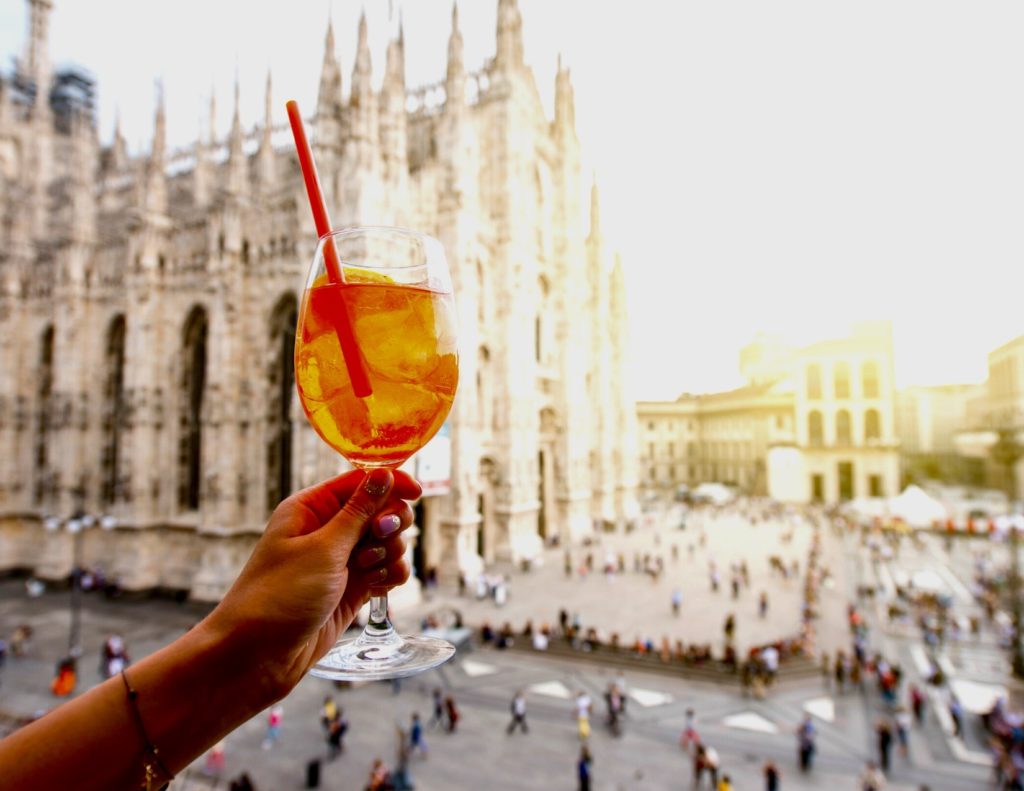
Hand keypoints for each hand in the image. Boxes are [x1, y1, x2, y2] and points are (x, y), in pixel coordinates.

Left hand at [207, 468, 420, 697]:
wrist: (257, 657)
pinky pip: (386, 570)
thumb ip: (359, 511)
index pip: (360, 482)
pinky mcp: (352, 588)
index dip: (391, 484)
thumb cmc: (279, 596)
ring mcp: (341, 560)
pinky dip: (389, 576)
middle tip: (378, 538)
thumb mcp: (323, 548)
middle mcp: (327, 530)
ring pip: (387, 542)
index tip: (417, 493)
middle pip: (380, 510)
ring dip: (389, 553)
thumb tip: (384, 474)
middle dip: (389, 524)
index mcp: (311, 508)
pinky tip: (376, 588)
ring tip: (366, 571)